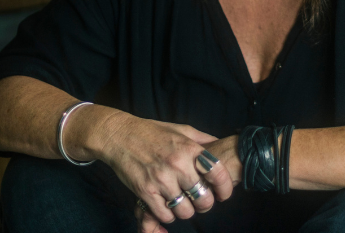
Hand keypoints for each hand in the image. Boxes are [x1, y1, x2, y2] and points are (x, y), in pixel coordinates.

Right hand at [90, 113, 235, 231]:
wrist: (119, 136)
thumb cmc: (152, 132)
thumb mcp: (181, 130)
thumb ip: (203, 140)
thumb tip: (222, 146)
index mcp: (189, 148)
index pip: (217, 173)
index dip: (225, 187)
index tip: (223, 194)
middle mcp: (177, 164)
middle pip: (203, 199)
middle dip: (204, 204)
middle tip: (199, 200)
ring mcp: (161, 179)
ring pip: (185, 211)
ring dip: (185, 211)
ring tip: (181, 202)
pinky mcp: (145, 191)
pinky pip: (165, 215)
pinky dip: (168, 215)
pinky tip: (166, 204)